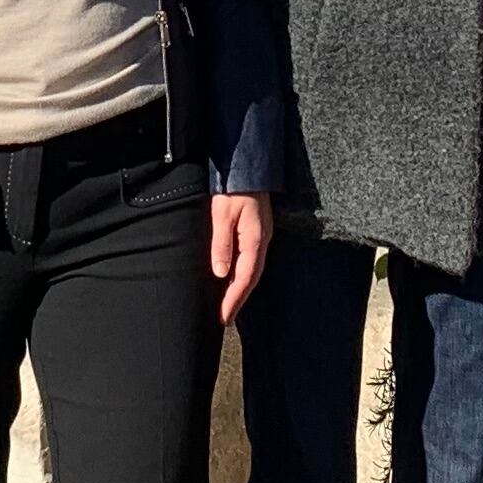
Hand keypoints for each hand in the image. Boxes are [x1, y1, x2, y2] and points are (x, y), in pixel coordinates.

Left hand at [210, 193, 274, 324]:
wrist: (247, 164)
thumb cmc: (233, 188)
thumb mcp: (223, 214)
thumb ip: (222, 243)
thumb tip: (221, 274)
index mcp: (256, 240)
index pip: (246, 278)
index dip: (235, 299)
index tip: (224, 317)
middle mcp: (262, 241)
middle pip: (251, 277)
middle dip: (238, 299)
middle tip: (224, 318)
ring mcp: (260, 235)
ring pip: (251, 269)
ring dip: (240, 288)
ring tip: (227, 305)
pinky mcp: (255, 230)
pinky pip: (249, 258)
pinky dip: (241, 273)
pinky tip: (231, 279)